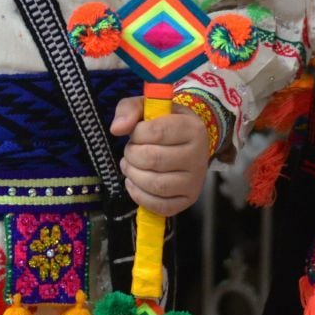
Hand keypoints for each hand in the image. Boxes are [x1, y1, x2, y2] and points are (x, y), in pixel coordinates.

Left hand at [111, 97, 210, 216]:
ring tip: (129, 166)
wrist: (186, 142)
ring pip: (156, 185)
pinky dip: (140, 196)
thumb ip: (128, 110)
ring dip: (133, 175)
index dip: (137, 133)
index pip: (157, 132)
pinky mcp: (188, 199)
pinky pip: (161, 206)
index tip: (135, 133)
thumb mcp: (147, 107)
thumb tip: (116, 129)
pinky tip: (134, 183)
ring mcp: (195, 181)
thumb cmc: (163, 123)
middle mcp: (198, 156)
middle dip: (131, 155)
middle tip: (130, 151)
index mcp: (192, 128)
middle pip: (154, 159)